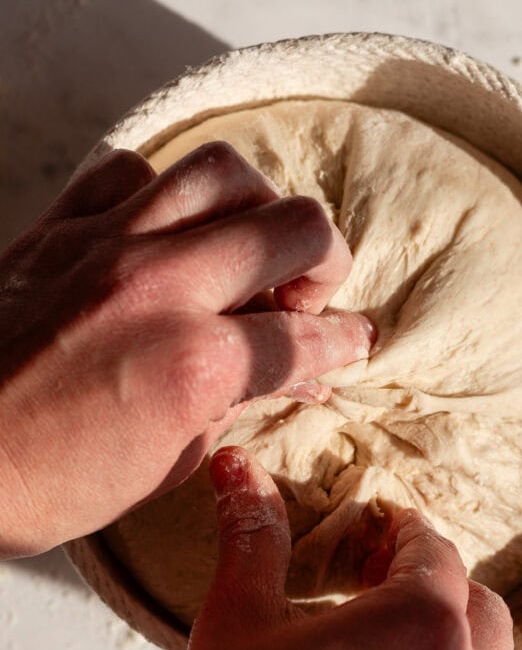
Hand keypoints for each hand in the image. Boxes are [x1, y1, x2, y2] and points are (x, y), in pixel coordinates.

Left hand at [0, 145, 372, 556]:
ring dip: (257, 207)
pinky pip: (130, 169)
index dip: (343, 343)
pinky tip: (165, 230)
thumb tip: (295, 377)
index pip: (306, 337)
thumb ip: (236, 403)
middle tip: (306, 297)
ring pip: (222, 171)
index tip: (351, 341)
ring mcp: (106, 245)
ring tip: (247, 247)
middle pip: (294, 227)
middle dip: (324, 264)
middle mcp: (160, 287)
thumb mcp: (162, 464)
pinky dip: (163, 192)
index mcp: (194, 364)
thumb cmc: (41, 481)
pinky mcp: (57, 228)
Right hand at [122, 447, 513, 649]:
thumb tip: (239, 469)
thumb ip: (252, 535)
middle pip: (474, 602)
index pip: (434, 548)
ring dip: (444, 641)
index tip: (372, 530)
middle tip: (371, 582)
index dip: (400, 531)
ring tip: (374, 646)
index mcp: (422, 626)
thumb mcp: (235, 624)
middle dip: (430, 582)